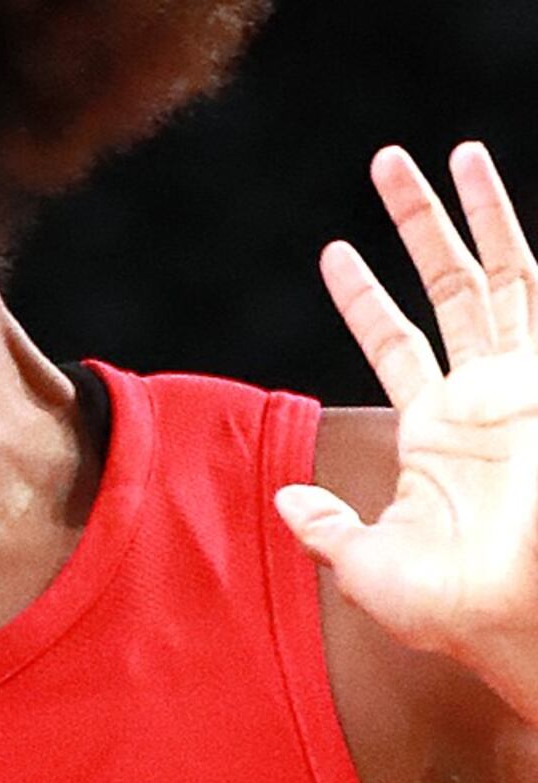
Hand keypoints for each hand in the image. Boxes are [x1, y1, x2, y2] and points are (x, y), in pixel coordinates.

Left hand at [280, 142, 537, 727]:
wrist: (514, 613)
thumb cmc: (449, 607)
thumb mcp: (366, 565)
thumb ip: (325, 526)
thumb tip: (285, 497)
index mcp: (430, 430)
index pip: (392, 339)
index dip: (364, 294)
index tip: (335, 249)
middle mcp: (477, 394)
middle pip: (443, 286)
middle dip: (416, 225)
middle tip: (387, 162)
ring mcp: (518, 382)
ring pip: (493, 274)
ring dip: (470, 214)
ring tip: (445, 153)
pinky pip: (532, 291)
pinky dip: (512, 244)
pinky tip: (495, 196)